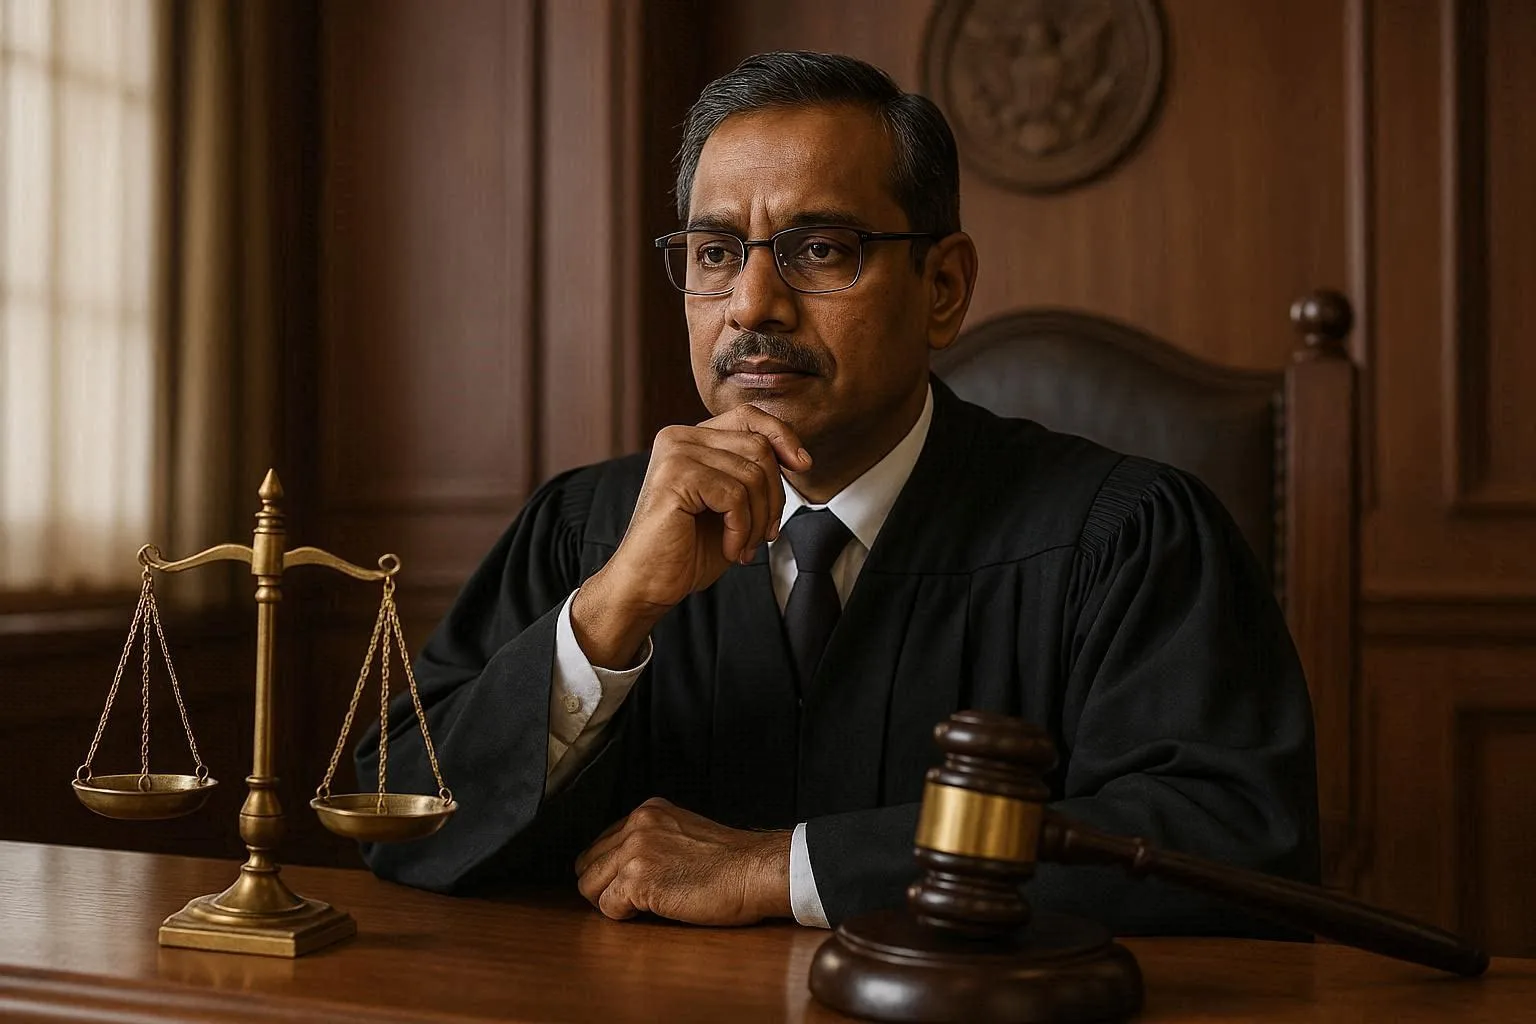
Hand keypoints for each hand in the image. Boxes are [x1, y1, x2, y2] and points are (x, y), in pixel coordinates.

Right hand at [571, 406, 811, 667]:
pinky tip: (731, 549)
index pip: (749, 415)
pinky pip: (735, 495)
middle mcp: (679, 437)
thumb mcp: (733, 505)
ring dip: (758, 520)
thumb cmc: (690, 550)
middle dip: (774, 497)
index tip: (802, 466)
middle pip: (758, 447)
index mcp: (691, 438)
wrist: (649, 584)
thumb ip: (754, 474)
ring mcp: (675, 454)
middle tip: (765, 535)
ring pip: (752, 474)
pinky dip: (742, 529)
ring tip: (744, 546)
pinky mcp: (675, 476)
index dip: (782, 436)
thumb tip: (799, 457)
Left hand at [574, 797, 791, 924]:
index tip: (628, 884)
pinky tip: (653, 912)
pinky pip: (608, 908)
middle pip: (588, 864)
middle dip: (604, 887)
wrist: (755, 871)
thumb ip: (654, 840)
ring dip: (611, 902)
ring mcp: (635, 851)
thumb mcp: (685, 834)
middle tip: (632, 901)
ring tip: (643, 907)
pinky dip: (624, 917)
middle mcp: (637, 825)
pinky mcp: (638, 880)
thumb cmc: (731, 862)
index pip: (602, 843)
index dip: (611, 870)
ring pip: (589, 886)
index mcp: (649, 811)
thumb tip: (625, 868)